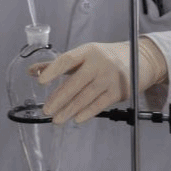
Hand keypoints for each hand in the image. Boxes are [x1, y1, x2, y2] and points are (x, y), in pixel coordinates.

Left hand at [36, 38, 167, 124]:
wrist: (139, 60)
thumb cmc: (104, 58)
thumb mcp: (82, 56)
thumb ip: (56, 64)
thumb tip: (31, 71)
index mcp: (88, 51)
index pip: (67, 60)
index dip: (53, 70)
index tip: (40, 82)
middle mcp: (99, 63)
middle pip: (76, 82)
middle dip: (59, 98)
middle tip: (46, 110)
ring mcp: (110, 78)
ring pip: (86, 96)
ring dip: (69, 110)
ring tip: (56, 119)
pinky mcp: (119, 91)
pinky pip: (99, 104)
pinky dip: (87, 112)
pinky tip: (76, 118)